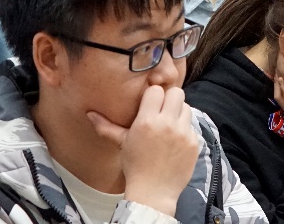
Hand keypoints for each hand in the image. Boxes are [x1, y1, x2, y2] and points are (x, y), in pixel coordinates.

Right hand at [87, 85, 199, 215]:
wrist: (153, 193)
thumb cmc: (135, 166)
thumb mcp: (122, 143)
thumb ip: (106, 126)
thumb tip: (89, 114)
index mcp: (147, 121)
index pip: (156, 90)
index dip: (153, 96)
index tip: (150, 104)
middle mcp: (166, 124)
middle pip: (177, 92)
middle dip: (169, 99)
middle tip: (163, 110)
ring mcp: (183, 134)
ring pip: (186, 107)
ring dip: (179, 113)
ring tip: (170, 125)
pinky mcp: (194, 143)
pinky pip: (192, 127)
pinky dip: (185, 131)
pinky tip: (176, 142)